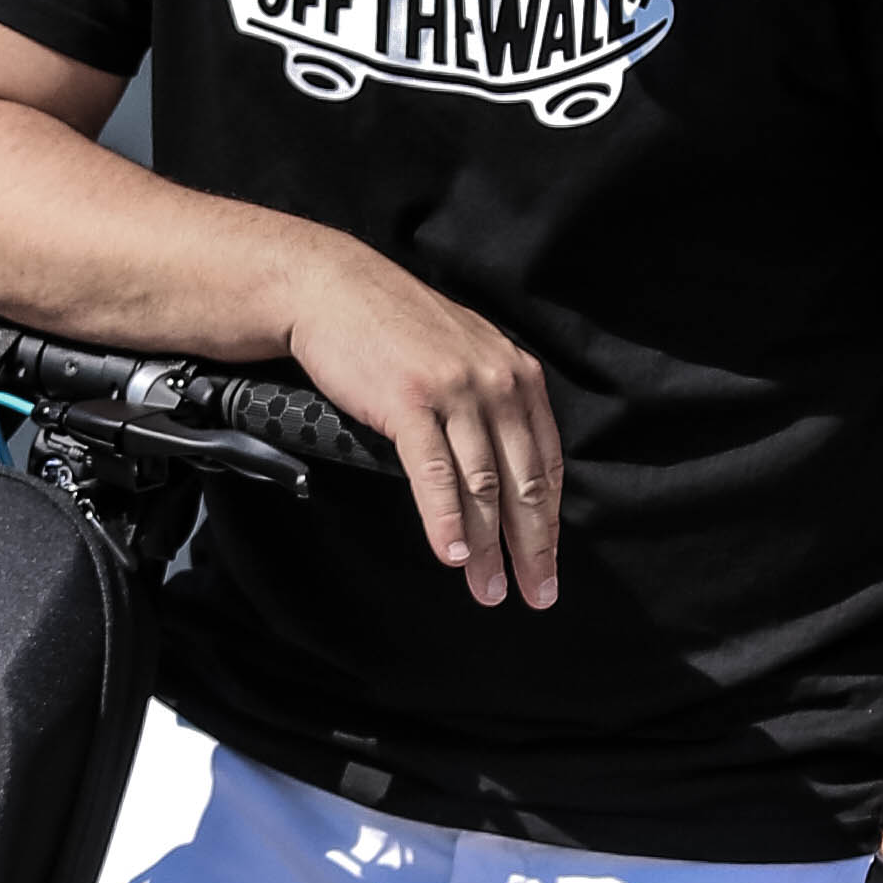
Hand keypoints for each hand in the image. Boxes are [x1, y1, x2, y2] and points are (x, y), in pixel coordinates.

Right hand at [278, 241, 563, 610]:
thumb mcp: (464, 354)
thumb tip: (504, 467)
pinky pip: (435, 473)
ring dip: (489, 548)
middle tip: (535, 595)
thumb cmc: (393, 328)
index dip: (550, 523)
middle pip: (525, 483)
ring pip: (483, 486)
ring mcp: (455, 391)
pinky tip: (453, 554)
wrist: (332, 288)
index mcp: (517, 376)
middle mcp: (497, 383)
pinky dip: (446, 519)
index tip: (547, 565)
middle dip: (532, 548)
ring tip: (489, 590)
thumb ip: (491, 402)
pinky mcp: (411, 401)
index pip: (547, 465)